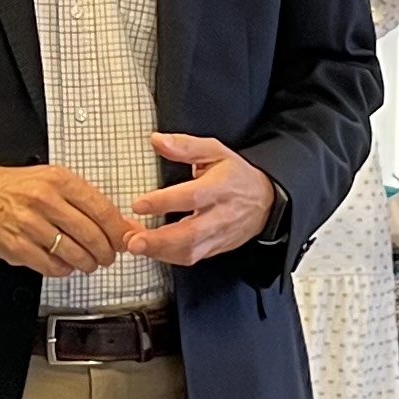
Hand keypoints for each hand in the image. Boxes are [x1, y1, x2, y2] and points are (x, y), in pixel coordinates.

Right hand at [0, 162, 143, 275]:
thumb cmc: (13, 186)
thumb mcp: (51, 179)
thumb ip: (85, 200)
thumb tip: (120, 224)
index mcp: (58, 180)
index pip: (102, 210)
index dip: (119, 230)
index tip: (126, 239)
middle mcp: (45, 201)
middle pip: (92, 235)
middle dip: (107, 252)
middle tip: (109, 256)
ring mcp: (30, 226)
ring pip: (75, 254)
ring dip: (88, 263)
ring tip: (89, 262)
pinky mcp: (17, 247)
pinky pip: (52, 266)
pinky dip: (64, 270)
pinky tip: (65, 264)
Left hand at [134, 133, 273, 265]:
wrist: (266, 202)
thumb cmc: (236, 174)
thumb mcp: (215, 151)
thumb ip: (185, 146)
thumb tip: (156, 140)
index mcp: (220, 187)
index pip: (192, 197)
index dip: (164, 202)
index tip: (138, 204)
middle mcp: (220, 215)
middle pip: (190, 234)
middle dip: (159, 240)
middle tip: (132, 241)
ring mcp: (219, 236)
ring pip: (189, 251)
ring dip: (159, 252)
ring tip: (133, 244)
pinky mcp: (215, 249)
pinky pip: (190, 258)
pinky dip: (167, 256)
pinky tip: (149, 249)